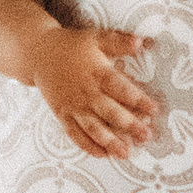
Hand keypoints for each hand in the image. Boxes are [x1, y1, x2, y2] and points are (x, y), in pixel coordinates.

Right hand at [34, 22, 156, 158]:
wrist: (38, 53)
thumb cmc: (71, 45)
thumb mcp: (96, 38)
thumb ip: (118, 41)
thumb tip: (141, 42)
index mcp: (97, 73)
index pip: (121, 89)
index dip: (138, 100)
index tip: (154, 110)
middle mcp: (86, 92)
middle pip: (110, 112)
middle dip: (129, 125)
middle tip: (146, 136)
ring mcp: (74, 106)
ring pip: (93, 127)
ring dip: (110, 141)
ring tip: (125, 153)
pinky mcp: (63, 114)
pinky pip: (75, 134)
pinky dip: (87, 146)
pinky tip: (102, 155)